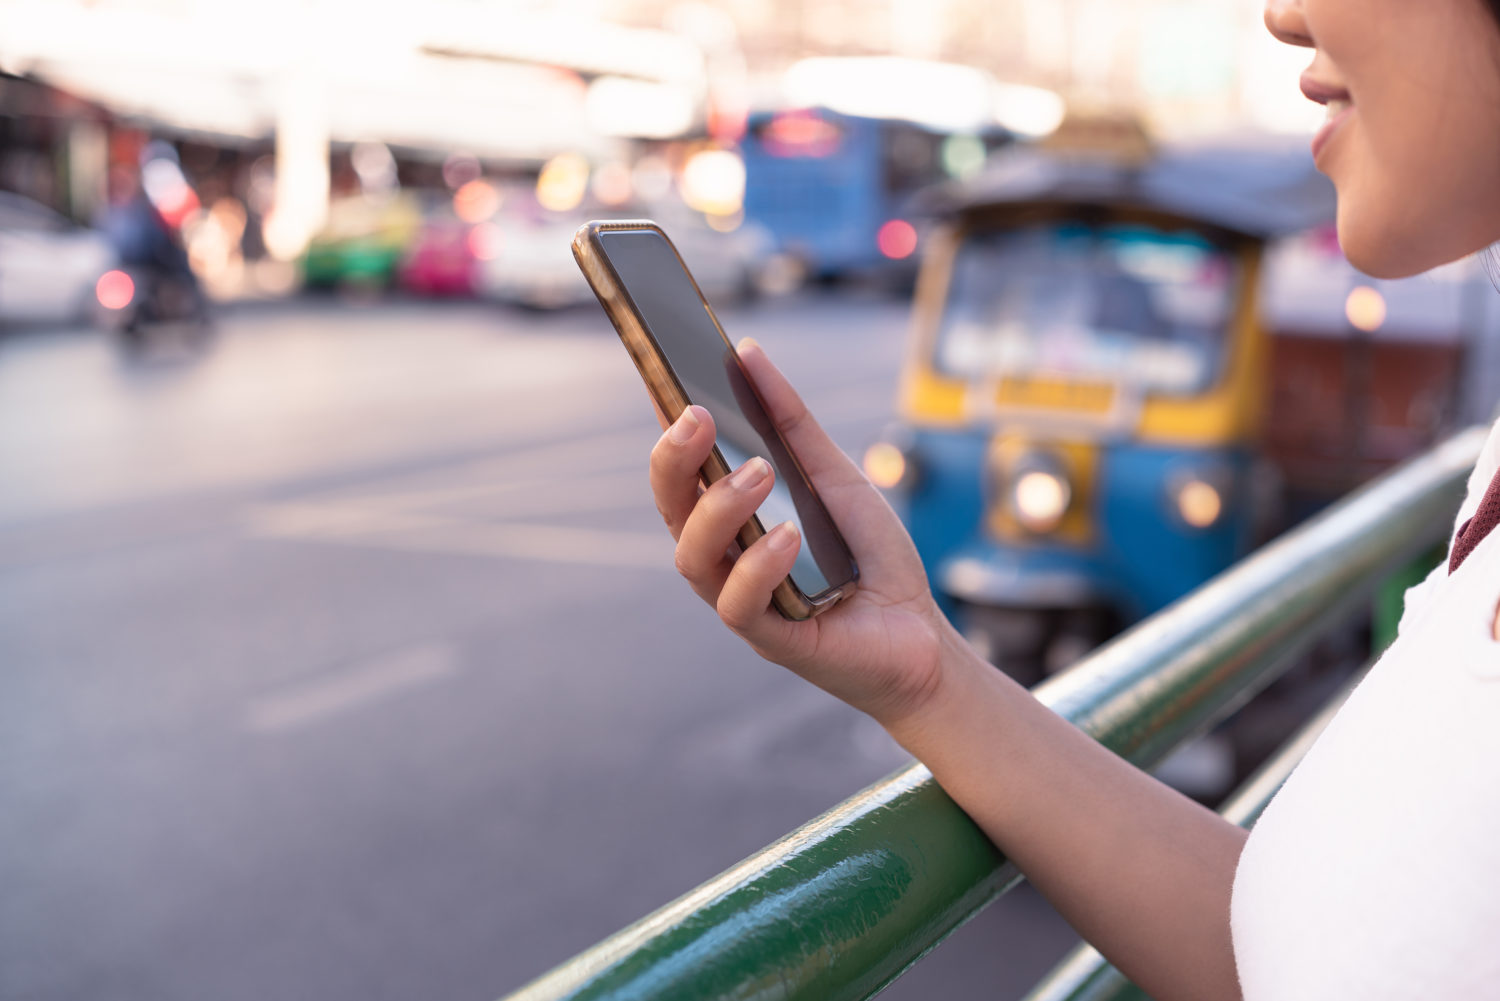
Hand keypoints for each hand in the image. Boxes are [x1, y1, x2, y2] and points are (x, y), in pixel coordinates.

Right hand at [649, 337, 961, 726]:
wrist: (921, 633)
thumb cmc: (870, 557)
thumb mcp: (836, 476)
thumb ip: (793, 423)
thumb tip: (748, 354)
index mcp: (733, 521)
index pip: (683, 473)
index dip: (666, 430)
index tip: (665, 383)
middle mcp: (725, 559)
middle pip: (672, 511)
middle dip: (675, 461)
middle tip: (697, 417)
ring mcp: (742, 600)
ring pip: (694, 557)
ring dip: (719, 509)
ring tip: (759, 474)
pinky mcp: (771, 639)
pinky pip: (739, 605)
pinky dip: (759, 566)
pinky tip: (788, 537)